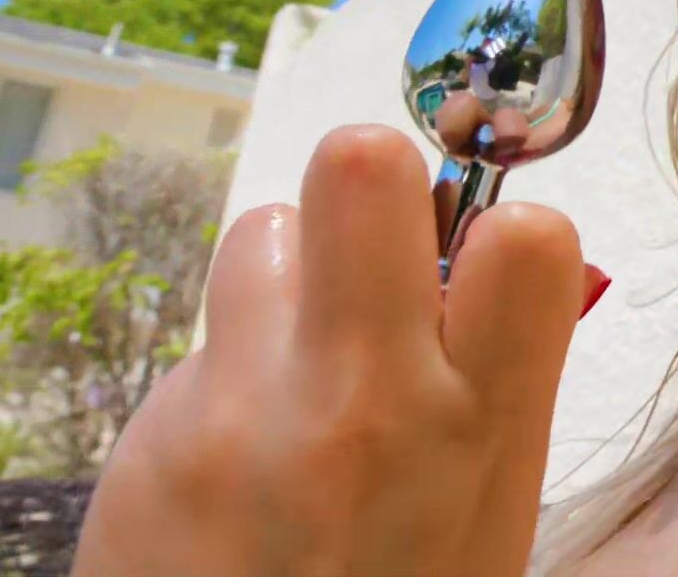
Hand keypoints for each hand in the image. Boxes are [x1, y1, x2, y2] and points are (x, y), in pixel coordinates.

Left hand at [72, 125, 606, 576]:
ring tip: (298, 358)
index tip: (477, 263)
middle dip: (376, 183)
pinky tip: (239, 451)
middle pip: (359, 166)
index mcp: (478, 427)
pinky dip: (230, 373)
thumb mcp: (493, 511)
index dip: (500, 226)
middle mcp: (362, 400)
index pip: (524, 236)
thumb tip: (487, 265)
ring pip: (261, 233)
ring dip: (290, 276)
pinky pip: (203, 341)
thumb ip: (498, 383)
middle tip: (375, 251)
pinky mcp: (153, 432)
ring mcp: (242, 408)